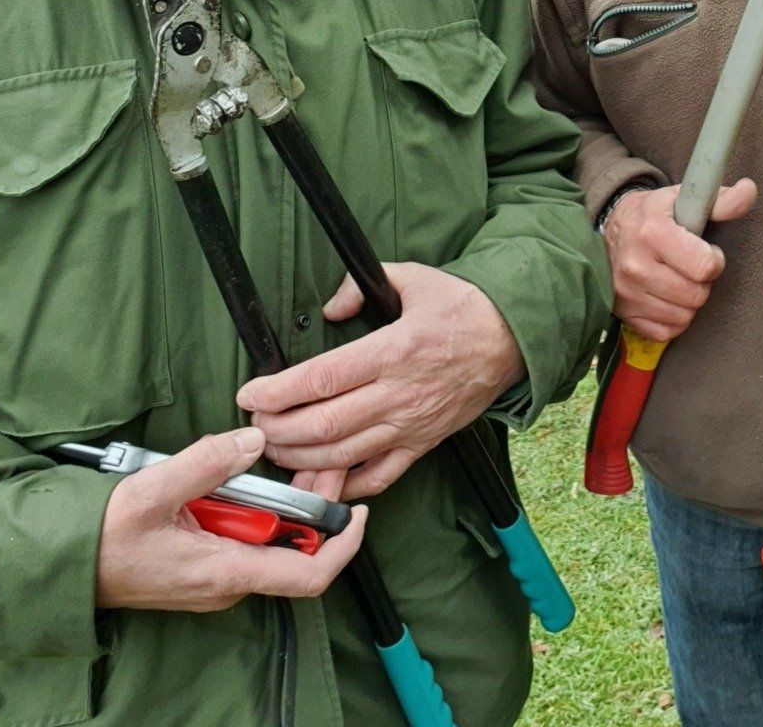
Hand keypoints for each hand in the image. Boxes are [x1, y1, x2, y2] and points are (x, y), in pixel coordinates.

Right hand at [93, 428, 365, 611]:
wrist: (66, 566)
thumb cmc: (102, 538)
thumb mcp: (152, 490)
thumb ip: (205, 463)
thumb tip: (251, 440)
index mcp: (226, 571)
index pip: (308, 575)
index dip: (344, 546)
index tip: (360, 512)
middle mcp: (229, 582)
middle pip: (296, 549)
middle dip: (316, 503)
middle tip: (321, 456)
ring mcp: (219, 576)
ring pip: (272, 541)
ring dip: (286, 502)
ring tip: (290, 457)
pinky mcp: (208, 566)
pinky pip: (249, 539)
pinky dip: (261, 509)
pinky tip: (252, 476)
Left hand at [237, 262, 523, 497]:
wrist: (512, 339)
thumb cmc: (463, 308)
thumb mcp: (414, 277)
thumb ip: (362, 288)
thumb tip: (330, 306)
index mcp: (393, 350)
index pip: (322, 378)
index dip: (278, 391)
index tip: (251, 394)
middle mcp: (398, 393)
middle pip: (323, 424)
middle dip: (278, 430)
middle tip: (254, 424)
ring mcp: (411, 424)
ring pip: (343, 455)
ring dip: (300, 458)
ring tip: (274, 449)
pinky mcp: (422, 443)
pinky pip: (379, 476)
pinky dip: (346, 484)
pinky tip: (321, 479)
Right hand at [604, 179, 754, 341]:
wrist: (613, 229)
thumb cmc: (656, 214)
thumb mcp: (685, 199)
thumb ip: (722, 200)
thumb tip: (750, 190)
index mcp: (652, 231)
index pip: (703, 266)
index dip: (714, 260)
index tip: (707, 252)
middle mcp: (635, 264)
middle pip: (696, 295)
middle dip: (702, 282)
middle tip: (691, 267)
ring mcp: (627, 292)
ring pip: (683, 316)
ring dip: (689, 301)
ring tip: (679, 280)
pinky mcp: (624, 313)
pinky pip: (666, 331)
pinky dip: (673, 319)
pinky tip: (668, 298)